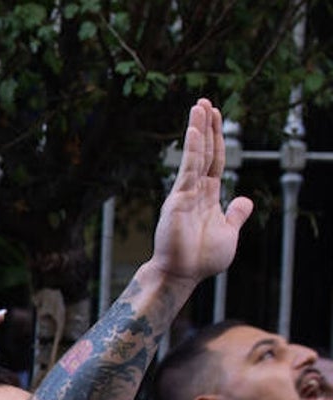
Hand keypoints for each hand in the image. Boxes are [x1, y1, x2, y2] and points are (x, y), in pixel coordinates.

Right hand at [149, 99, 252, 288]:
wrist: (182, 274)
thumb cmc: (201, 259)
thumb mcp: (228, 234)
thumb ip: (236, 215)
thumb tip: (244, 199)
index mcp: (208, 197)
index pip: (215, 161)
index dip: (217, 139)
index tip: (216, 117)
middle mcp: (195, 190)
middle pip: (205, 151)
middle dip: (207, 126)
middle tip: (205, 101)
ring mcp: (186, 192)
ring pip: (196, 154)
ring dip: (199, 128)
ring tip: (200, 105)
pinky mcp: (179, 198)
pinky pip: (188, 168)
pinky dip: (193, 148)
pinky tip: (195, 130)